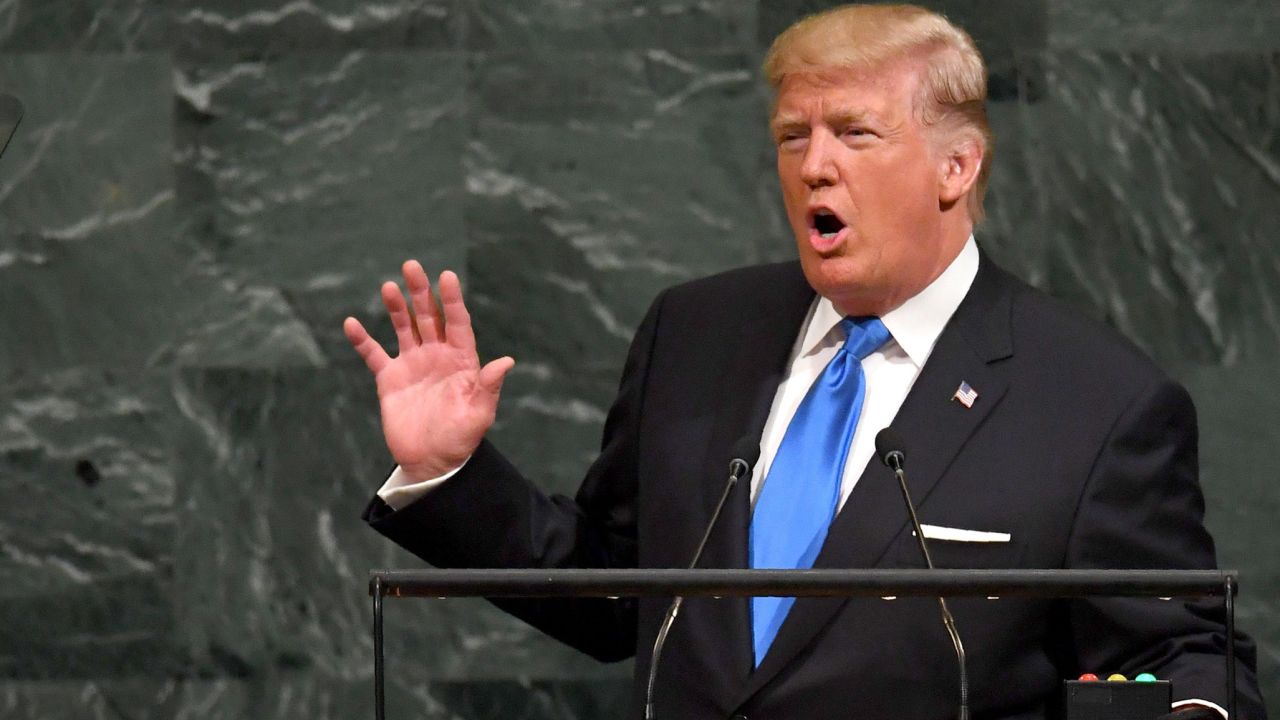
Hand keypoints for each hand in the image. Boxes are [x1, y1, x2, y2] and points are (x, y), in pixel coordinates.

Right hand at [344, 261, 514, 479]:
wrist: (433, 463)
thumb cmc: (462, 439)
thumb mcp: (479, 414)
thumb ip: (488, 386)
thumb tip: (506, 361)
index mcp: (461, 360)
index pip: (457, 322)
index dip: (452, 300)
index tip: (447, 276)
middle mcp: (437, 356)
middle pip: (429, 317)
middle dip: (421, 292)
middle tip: (412, 266)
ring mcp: (413, 365)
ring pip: (404, 327)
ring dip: (396, 307)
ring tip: (388, 286)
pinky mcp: (390, 379)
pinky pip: (374, 354)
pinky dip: (362, 339)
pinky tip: (351, 323)